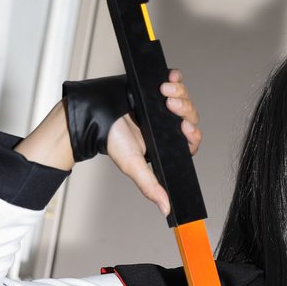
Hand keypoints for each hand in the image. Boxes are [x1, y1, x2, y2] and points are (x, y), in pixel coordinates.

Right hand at [105, 69, 201, 215]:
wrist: (93, 116)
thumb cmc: (113, 141)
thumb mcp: (134, 166)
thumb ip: (151, 186)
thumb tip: (167, 209)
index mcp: (168, 143)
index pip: (191, 140)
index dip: (193, 133)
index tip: (185, 128)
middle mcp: (168, 124)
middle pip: (190, 116)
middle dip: (184, 108)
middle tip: (170, 104)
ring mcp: (163, 105)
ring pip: (184, 97)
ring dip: (179, 92)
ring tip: (164, 90)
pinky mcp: (156, 87)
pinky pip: (174, 81)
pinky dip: (176, 77)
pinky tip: (172, 76)